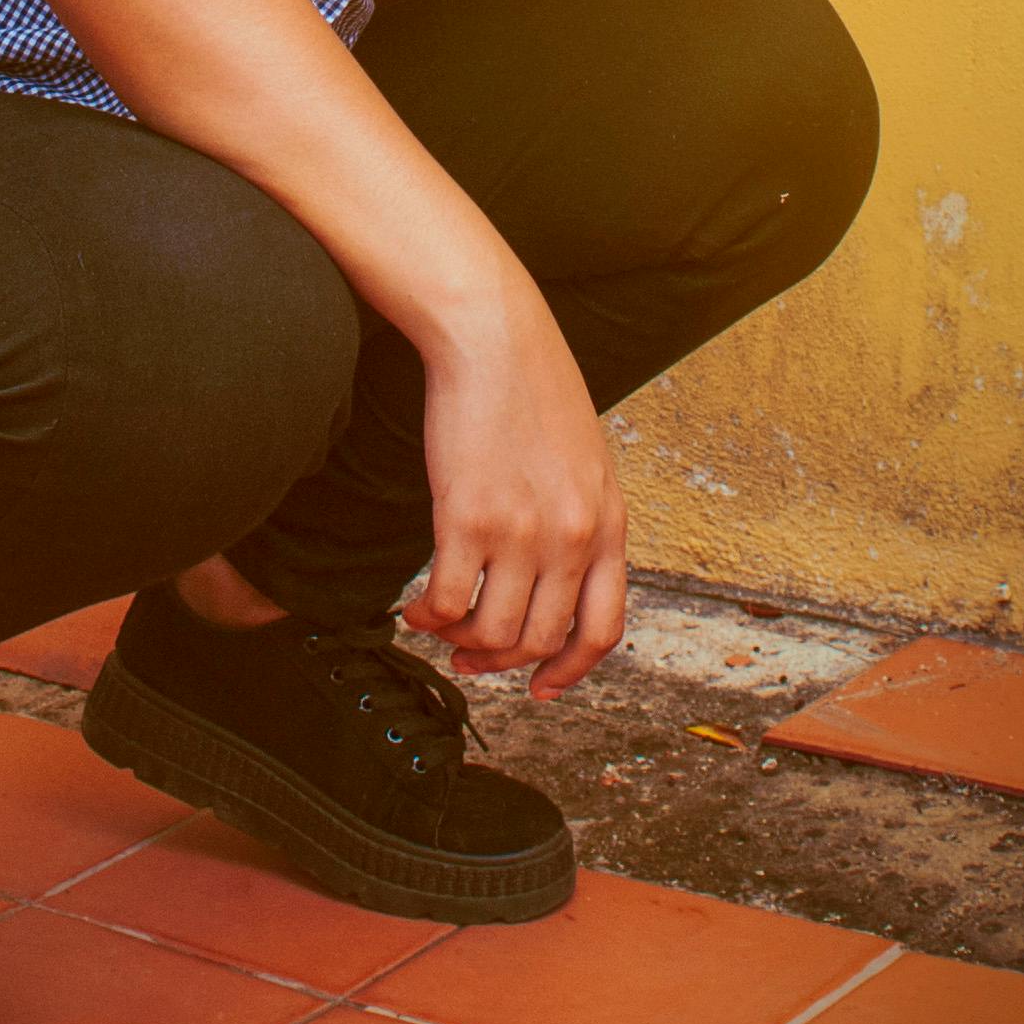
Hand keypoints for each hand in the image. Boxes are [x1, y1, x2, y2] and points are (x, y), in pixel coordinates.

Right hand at [401, 278, 628, 700]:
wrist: (493, 337)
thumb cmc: (533, 388)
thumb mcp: (584, 460)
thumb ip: (582, 519)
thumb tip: (559, 574)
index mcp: (609, 525)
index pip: (603, 631)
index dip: (569, 671)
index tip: (540, 686)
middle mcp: (573, 538)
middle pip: (539, 641)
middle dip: (500, 662)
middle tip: (470, 658)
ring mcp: (522, 532)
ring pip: (492, 633)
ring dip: (459, 642)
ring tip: (437, 626)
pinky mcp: (467, 518)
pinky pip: (448, 602)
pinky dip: (427, 618)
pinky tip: (414, 607)